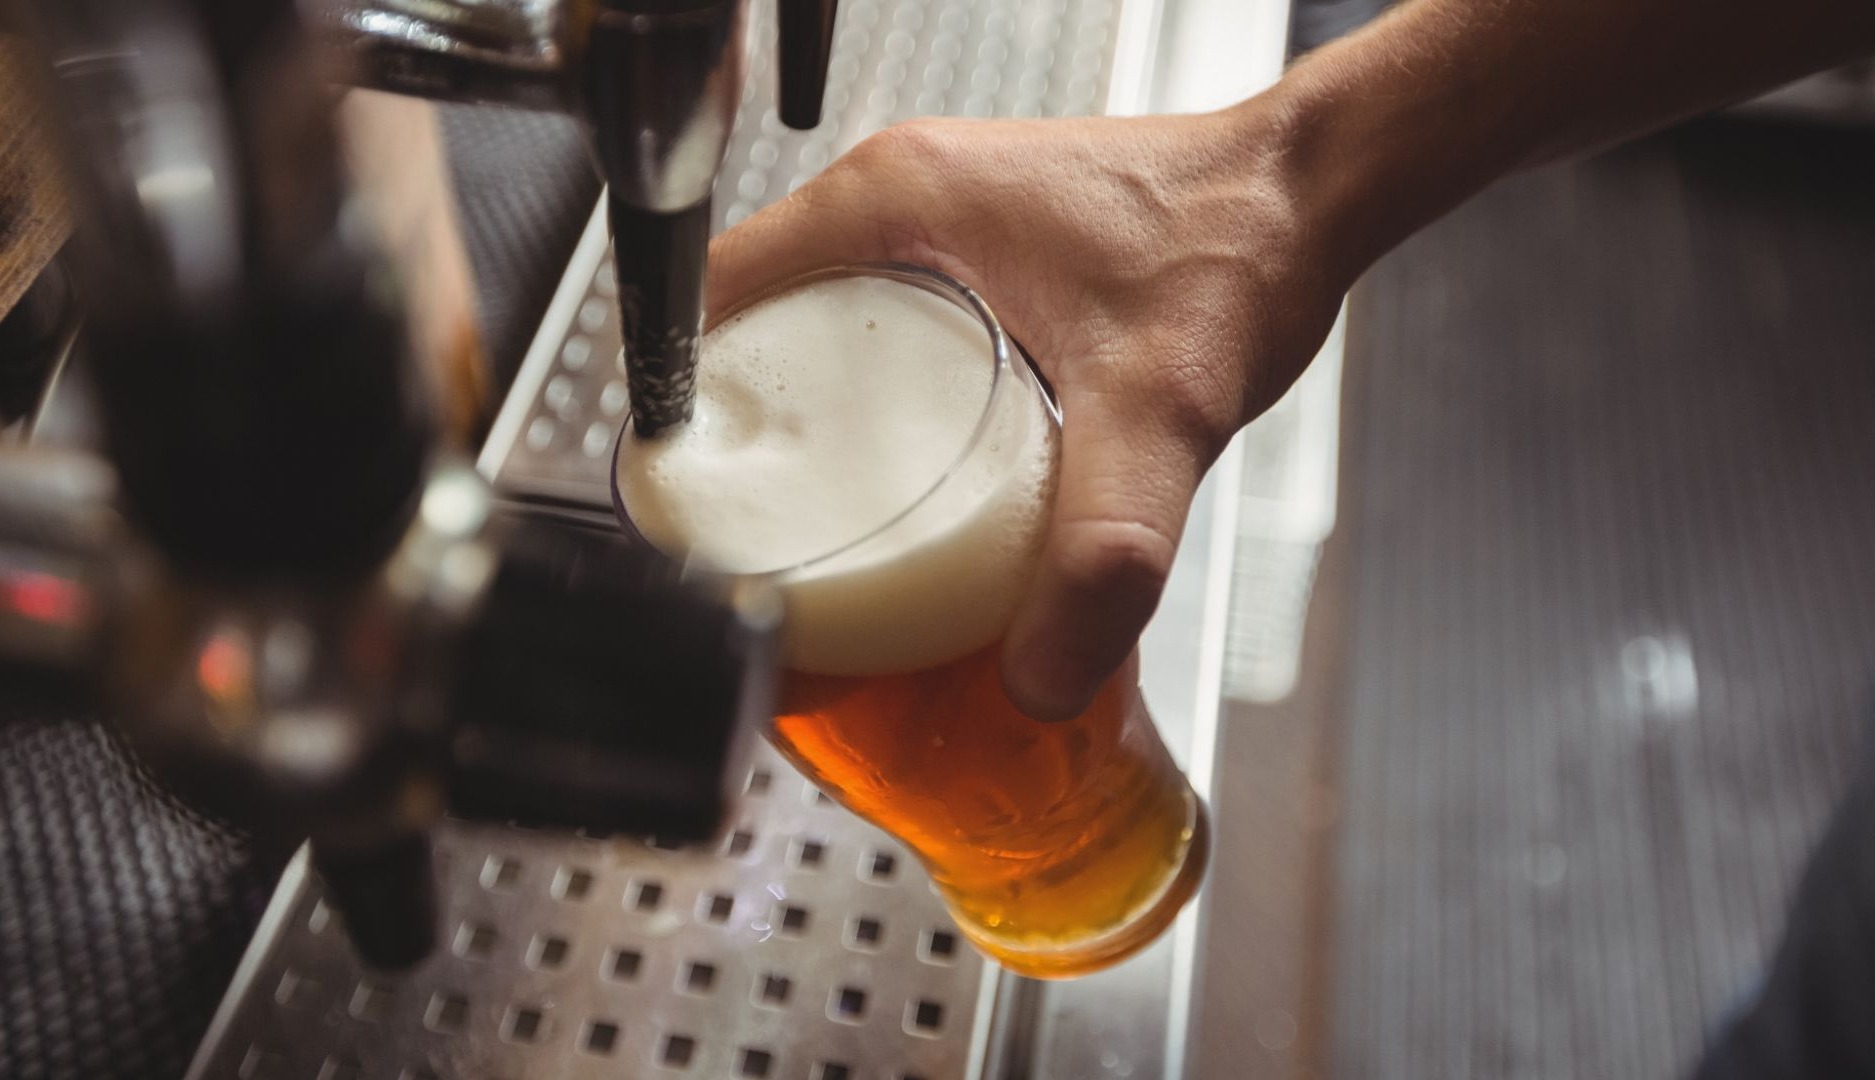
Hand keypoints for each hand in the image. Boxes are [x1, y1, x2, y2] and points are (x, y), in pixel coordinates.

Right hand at [709, 105, 1348, 719]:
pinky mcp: (976, 255)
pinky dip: (871, 406)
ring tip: (820, 531)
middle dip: (744, 439)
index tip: (691, 501)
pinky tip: (907, 482)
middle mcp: (897, 199)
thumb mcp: (1160, 409)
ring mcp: (935, 225)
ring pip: (818, 333)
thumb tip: (1037, 675)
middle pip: (755, 328)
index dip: (679, 404)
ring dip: (808, 425)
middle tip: (760, 544)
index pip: (711, 296)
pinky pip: (879, 333)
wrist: (1309, 197)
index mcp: (890, 201)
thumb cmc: (1236, 244)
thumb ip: (1102, 552)